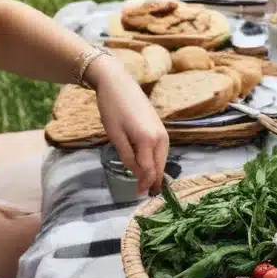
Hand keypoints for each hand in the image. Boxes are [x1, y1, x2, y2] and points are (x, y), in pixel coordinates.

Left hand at [87, 54, 168, 194]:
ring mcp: (163, 134)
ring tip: (148, 184)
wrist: (119, 83)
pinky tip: (149, 166)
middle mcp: (160, 139)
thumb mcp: (115, 135)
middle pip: (159, 167)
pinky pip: (161, 151)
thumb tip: (136, 173)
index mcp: (147, 141)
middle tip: (145, 194)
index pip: (148, 170)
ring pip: (162, 160)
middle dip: (152, 181)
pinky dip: (156, 161)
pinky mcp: (162, 130)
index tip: (138, 194)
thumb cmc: (112, 108)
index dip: (144, 183)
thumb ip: (127, 156)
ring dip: (155, 172)